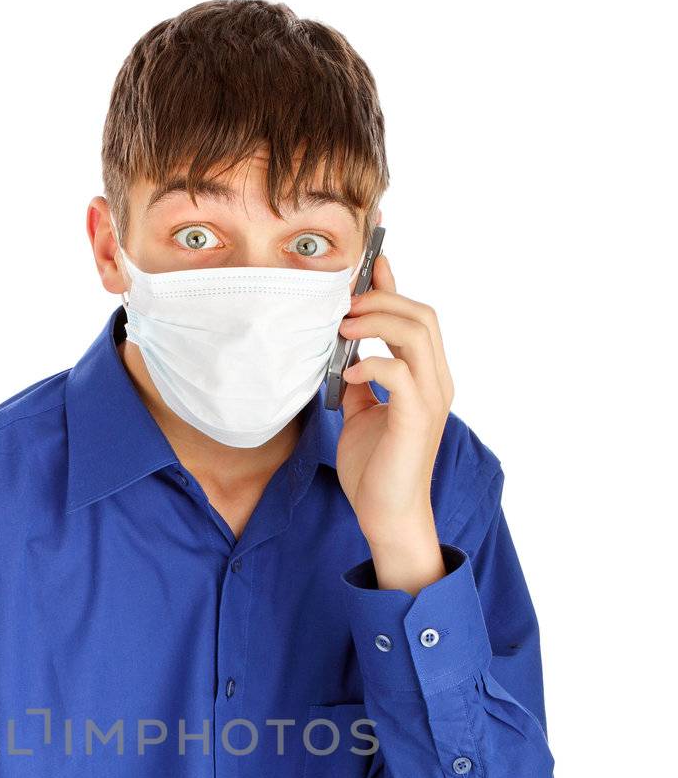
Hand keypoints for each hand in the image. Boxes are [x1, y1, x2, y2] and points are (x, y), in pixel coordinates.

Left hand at [335, 251, 453, 593]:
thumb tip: (341, 355)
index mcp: (424, 377)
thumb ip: (358, 383)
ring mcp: (430, 399)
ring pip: (418, 334)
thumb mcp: (359, 416)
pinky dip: (373, 364)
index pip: (415, 316)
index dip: (392, 285)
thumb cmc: (375, 470)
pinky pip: (401, 373)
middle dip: (381, 299)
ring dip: (377, 322)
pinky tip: (349, 375)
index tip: (368, 261)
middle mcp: (435, 381)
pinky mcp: (417, 419)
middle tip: (343, 304)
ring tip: (343, 329)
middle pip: (422, 315)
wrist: (385, 516)